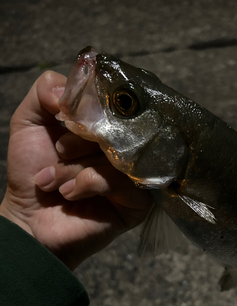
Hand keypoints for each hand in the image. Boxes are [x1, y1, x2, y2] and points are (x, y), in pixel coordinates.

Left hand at [0, 71, 152, 268]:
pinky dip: (87, 183)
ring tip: (53, 181)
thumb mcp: (30, 121)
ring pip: (115, 153)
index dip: (88, 107)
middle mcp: (125, 147)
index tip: (61, 119)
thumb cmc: (32, 171)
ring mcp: (135, 174)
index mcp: (106, 126)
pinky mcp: (139, 201)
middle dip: (77, 139)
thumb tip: (71, 87)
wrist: (29, 218)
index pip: (114, 100)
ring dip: (74, 167)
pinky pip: (120, 179)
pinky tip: (70, 194)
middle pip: (116, 125)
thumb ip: (46, 89)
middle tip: (58, 152)